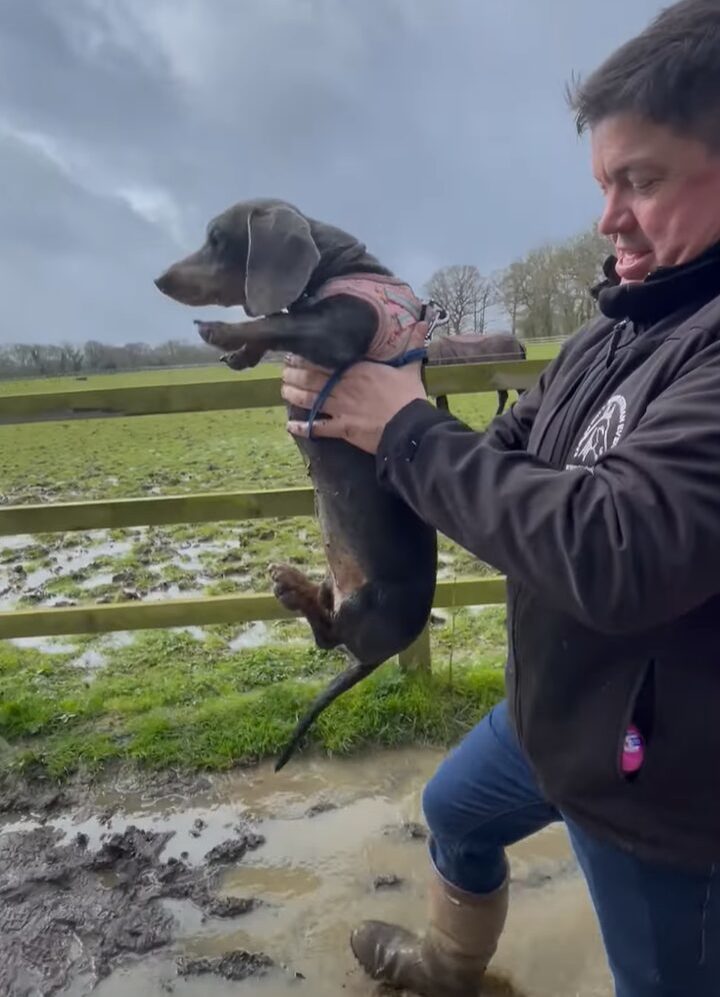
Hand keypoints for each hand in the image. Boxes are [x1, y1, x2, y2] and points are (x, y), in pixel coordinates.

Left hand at [280, 355, 427, 453]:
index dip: (306, 358)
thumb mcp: (411, 368)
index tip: (295, 354)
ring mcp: (341, 408)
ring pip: (310, 399)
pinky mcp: (342, 428)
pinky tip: (290, 426)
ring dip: (293, 395)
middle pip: (311, 378)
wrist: (409, 426)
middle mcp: (343, 386)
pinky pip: (317, 428)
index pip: (325, 360)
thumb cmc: (409, 397)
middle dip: (294, 374)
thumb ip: (412, 345)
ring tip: (284, 391)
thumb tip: (425, 323)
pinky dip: (302, 427)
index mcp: (357, 369)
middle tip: (284, 371)